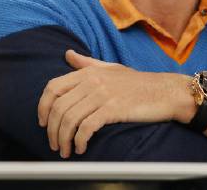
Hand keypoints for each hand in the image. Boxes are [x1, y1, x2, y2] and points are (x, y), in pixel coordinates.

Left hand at [37, 50, 193, 157]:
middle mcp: (92, 80)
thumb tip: (67, 54)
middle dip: (52, 131)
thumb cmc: (137, 82)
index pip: (53, 87)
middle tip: (55, 144)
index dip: (43, 107)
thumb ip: (87, 63)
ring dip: (64, 140)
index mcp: (89, 71)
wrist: (164, 91)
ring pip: (69, 119)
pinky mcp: (113, 108)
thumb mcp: (110, 68)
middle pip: (58, 107)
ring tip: (66, 151)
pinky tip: (81, 148)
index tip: (43, 122)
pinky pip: (87, 127)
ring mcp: (103, 94)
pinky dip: (80, 141)